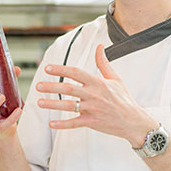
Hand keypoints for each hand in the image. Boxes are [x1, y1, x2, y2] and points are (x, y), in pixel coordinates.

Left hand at [36, 45, 155, 146]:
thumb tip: (99, 46)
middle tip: (38, 86)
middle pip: (69, 89)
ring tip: (39, 102)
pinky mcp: (92, 122)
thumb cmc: (123, 98)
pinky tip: (51, 123)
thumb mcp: (115, 78)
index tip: (48, 68)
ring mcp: (92, 109)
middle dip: (51, 87)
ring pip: (69, 106)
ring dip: (52, 104)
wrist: (133, 120)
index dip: (61, 70)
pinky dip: (62, 124)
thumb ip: (103, 62)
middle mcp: (94, 95)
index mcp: (98, 83)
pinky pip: (75, 123)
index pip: (76, 73)